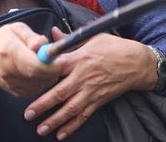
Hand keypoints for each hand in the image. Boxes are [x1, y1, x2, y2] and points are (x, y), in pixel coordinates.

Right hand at [0, 23, 62, 96]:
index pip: (34, 65)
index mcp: (9, 52)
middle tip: (60, 58)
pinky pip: (38, 87)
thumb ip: (31, 37)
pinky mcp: (19, 93)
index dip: (52, 65)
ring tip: (44, 60)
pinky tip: (38, 68)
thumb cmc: (2, 41)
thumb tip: (42, 45)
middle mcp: (9, 72)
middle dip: (55, 68)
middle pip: (40, 76)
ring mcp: (13, 85)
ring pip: (42, 83)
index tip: (65, 59)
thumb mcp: (16, 29)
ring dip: (49, 73)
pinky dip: (43, 79)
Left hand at [25, 31, 152, 137]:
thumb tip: (53, 34)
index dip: (42, 73)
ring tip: (41, 129)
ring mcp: (91, 91)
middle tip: (28, 114)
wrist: (137, 63)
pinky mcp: (98, 101)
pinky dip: (72, 126)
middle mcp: (83, 77)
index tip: (28, 79)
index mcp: (79, 59)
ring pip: (70, 109)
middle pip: (60, 93)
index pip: (57, 67)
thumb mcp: (93, 37)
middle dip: (43, 105)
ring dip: (54, 120)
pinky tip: (61, 134)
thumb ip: (70, 39)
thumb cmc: (114, 47)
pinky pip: (84, 116)